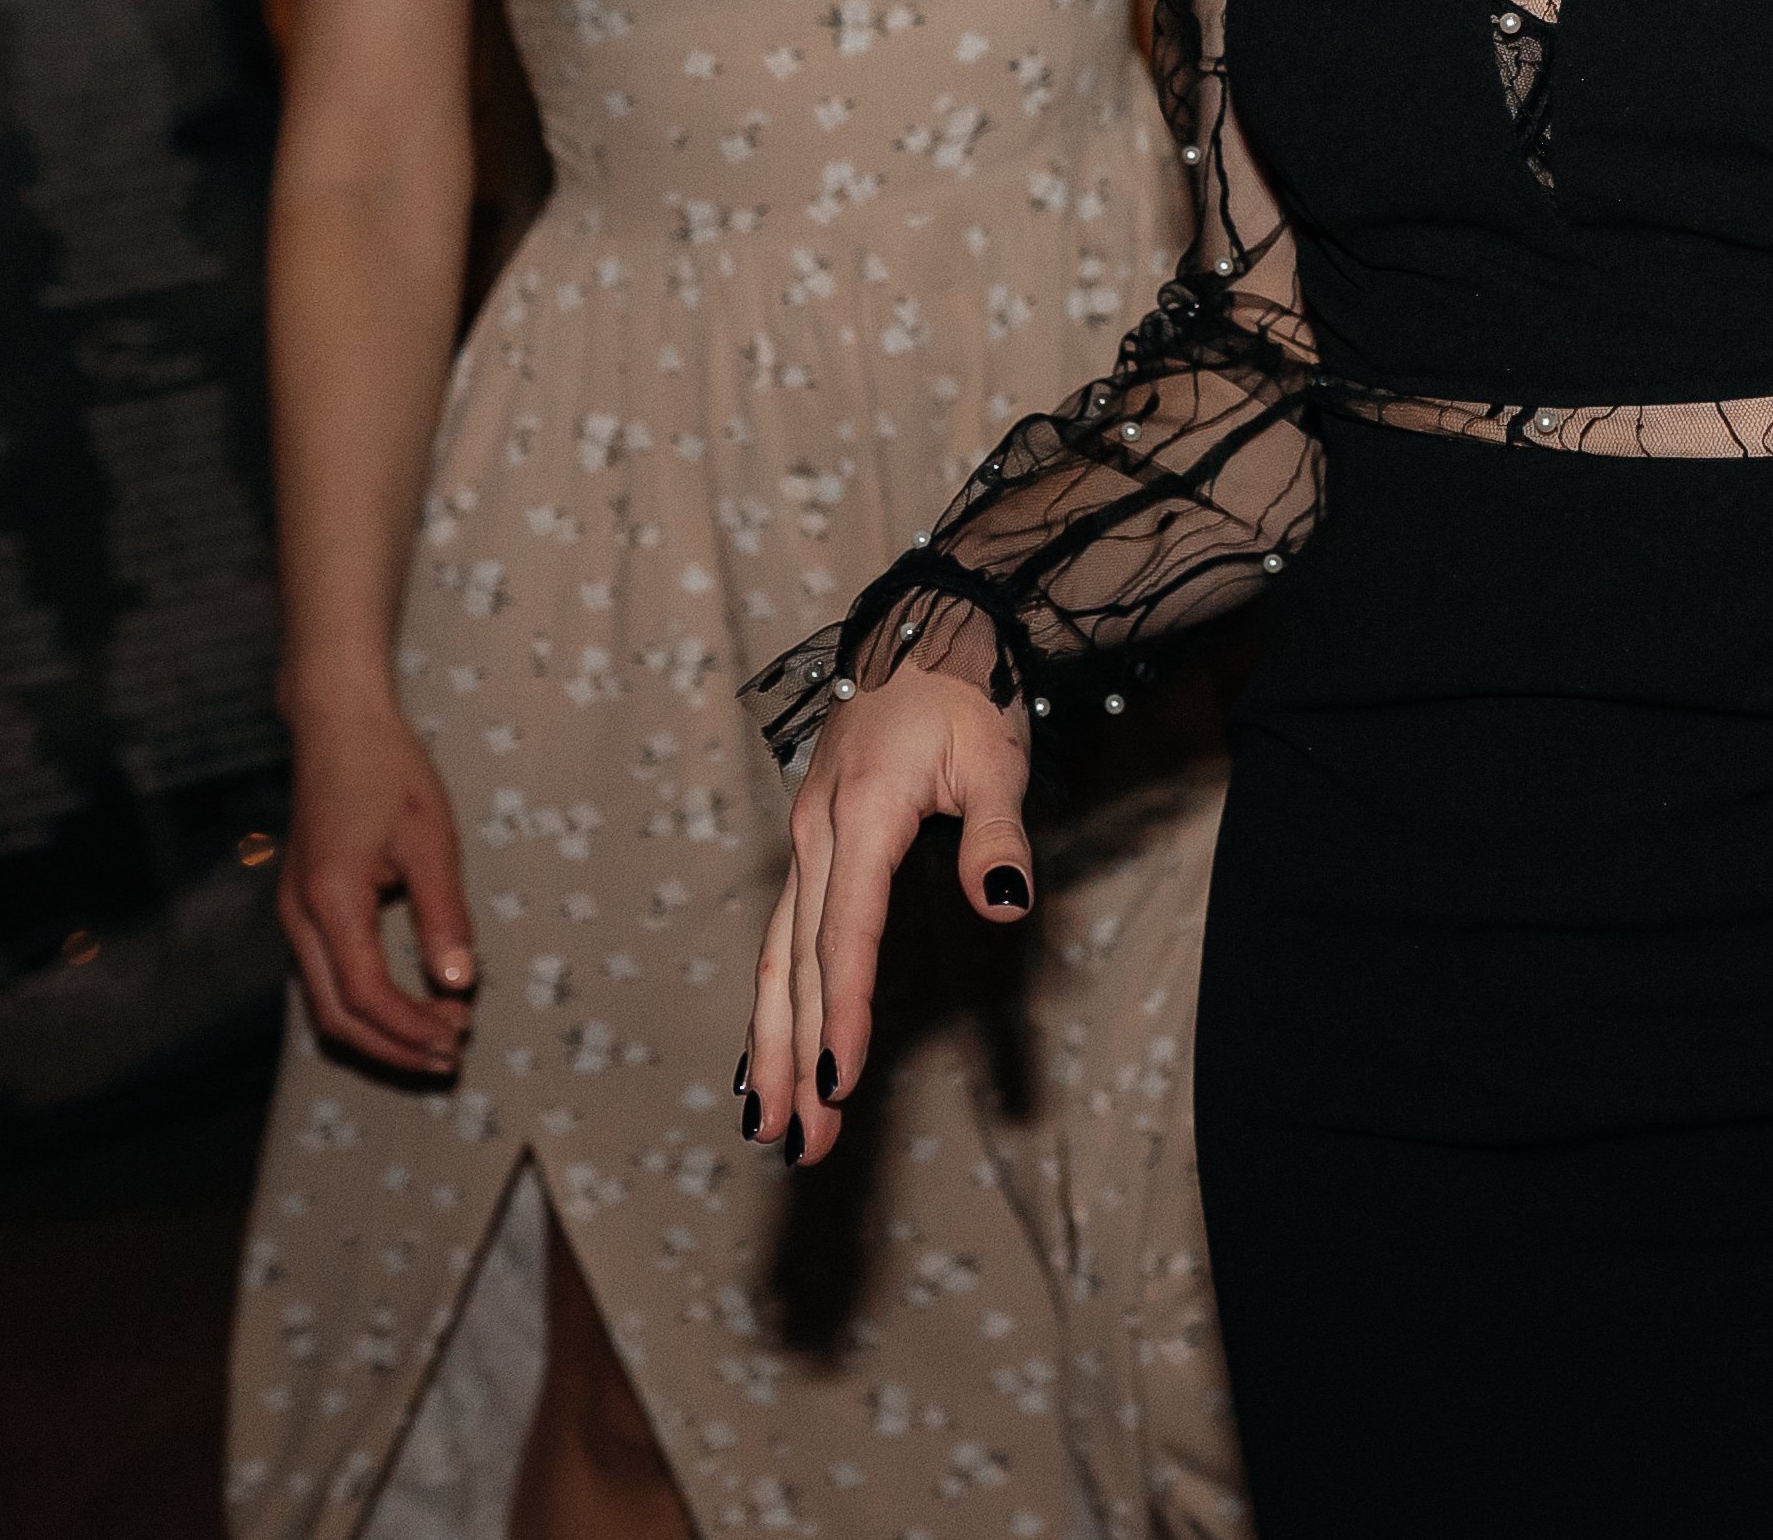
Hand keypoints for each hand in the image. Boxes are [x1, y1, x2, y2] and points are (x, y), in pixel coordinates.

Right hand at [273, 696, 478, 1074]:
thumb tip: (458, 984)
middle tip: (449, 1056)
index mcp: (328, 901)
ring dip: (378, 1028)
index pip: (366, 994)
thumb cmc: (388, 771)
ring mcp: (294, 915)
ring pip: (324, 1002)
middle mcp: (298, 917)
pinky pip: (325, 976)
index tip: (458, 1037)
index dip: (411, 1027)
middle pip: (336, 1016)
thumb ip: (443, 916)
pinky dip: (364, 1002)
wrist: (337, 725)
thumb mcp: (431, 840)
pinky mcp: (303, 908)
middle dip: (392, 1045)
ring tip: (435, 1036)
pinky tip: (408, 1002)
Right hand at [746, 629, 1034, 1165]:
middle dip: (797, 1059)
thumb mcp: (997, 757)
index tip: (841, 1080)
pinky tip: (767, 1057)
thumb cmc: (967, 694)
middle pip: (798, 965)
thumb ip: (997, 836)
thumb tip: (1005, 906)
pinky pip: (781, 937)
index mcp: (861, 815)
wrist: (924, 629)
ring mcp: (805, 843)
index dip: (843, 1011)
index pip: (846, 933)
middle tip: (800, 1143)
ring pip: (777, 960)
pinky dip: (772, 1003)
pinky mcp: (809, 847)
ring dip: (773, 1046)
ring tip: (773, 1127)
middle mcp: (817, 836)